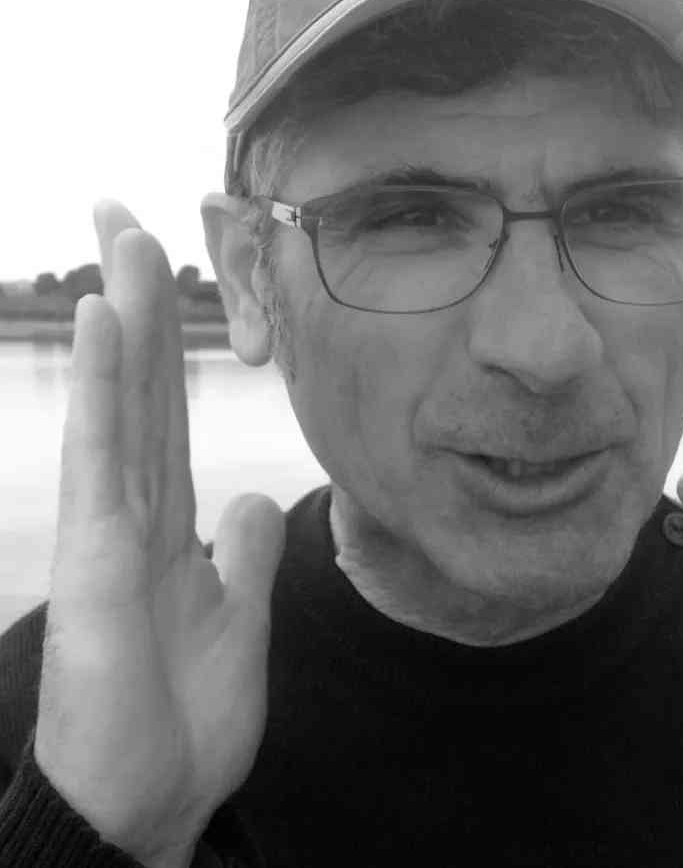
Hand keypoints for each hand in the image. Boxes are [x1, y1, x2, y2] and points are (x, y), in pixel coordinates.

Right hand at [34, 202, 285, 867]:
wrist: (154, 802)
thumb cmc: (182, 717)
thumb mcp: (236, 619)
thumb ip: (240, 554)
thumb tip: (252, 500)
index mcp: (170, 520)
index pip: (168, 406)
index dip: (168, 338)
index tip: (167, 269)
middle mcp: (135, 509)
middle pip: (142, 384)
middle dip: (138, 298)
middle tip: (130, 213)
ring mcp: (111, 527)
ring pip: (121, 398)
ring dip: (124, 315)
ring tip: (125, 235)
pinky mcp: (98, 557)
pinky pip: (106, 452)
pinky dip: (106, 382)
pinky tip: (106, 319)